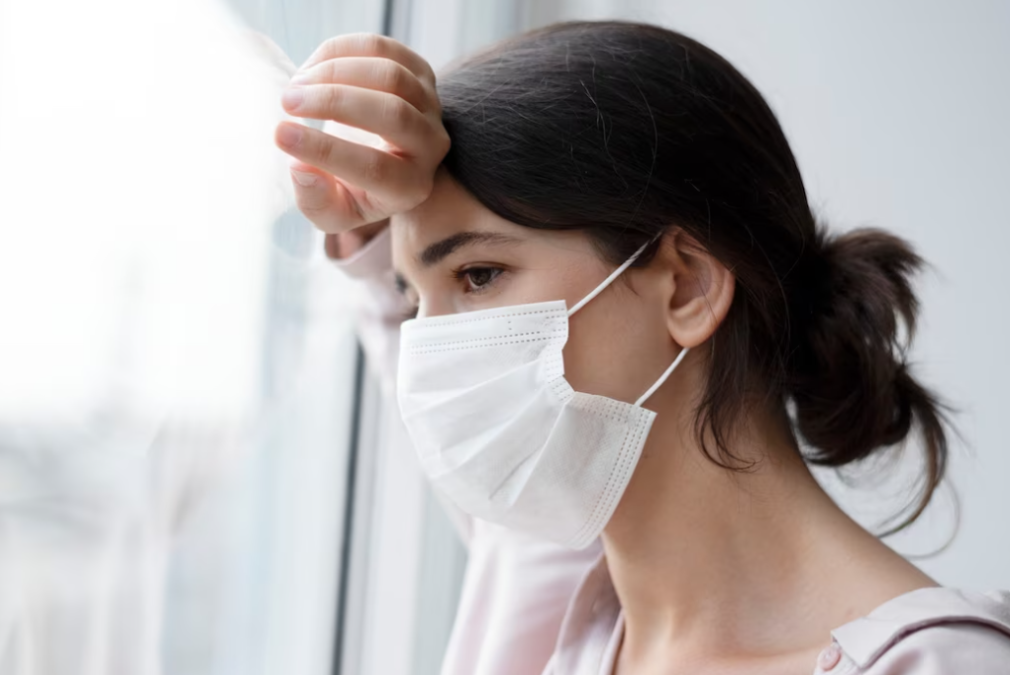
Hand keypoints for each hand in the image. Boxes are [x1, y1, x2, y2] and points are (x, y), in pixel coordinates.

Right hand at [274, 34, 448, 240]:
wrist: (382, 159)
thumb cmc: (353, 188)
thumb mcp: (333, 211)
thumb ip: (316, 201)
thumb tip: (299, 167)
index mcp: (410, 187)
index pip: (374, 169)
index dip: (326, 151)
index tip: (280, 135)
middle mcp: (431, 145)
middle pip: (393, 114)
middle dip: (333, 102)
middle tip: (287, 102)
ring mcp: (431, 105)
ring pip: (390, 75)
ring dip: (334, 72)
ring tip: (296, 85)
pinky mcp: (421, 72)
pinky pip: (384, 49)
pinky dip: (342, 51)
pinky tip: (313, 68)